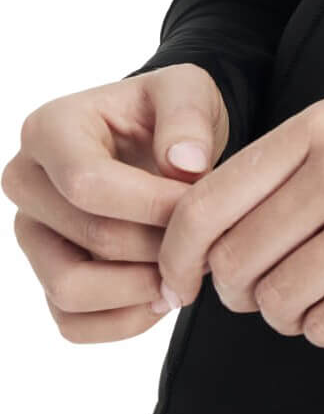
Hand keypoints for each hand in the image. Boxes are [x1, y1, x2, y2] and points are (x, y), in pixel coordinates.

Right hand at [2, 63, 228, 342]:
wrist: (159, 142)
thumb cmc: (168, 114)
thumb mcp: (188, 90)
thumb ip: (188, 115)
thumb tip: (185, 164)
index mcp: (50, 129)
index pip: (88, 183)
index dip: (152, 205)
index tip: (201, 207)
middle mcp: (27, 183)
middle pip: (90, 237)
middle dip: (159, 245)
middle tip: (206, 241)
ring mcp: (32, 234)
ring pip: (70, 290)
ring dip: (140, 289)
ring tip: (186, 269)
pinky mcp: (45, 275)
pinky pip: (72, 323)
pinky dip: (123, 321)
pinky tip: (163, 294)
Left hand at [157, 92, 323, 345]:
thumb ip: (286, 166)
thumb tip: (208, 235)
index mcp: (319, 128)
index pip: (208, 203)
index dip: (178, 253)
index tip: (180, 281)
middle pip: (236, 262)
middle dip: (238, 292)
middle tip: (261, 292)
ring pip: (278, 302)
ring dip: (286, 313)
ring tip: (318, 293)